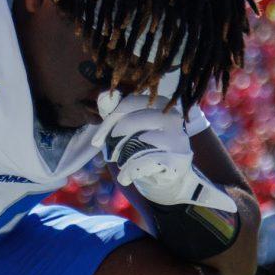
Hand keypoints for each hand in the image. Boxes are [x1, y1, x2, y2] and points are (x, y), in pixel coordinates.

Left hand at [92, 93, 236, 210]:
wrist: (169, 177)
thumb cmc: (145, 149)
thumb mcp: (131, 129)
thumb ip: (116, 114)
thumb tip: (103, 96)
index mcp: (160, 103)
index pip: (129, 103)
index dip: (108, 121)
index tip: (96, 140)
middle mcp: (171, 116)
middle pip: (130, 122)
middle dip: (113, 141)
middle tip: (110, 155)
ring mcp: (177, 137)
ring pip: (136, 142)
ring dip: (123, 158)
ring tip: (122, 166)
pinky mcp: (177, 158)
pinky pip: (143, 162)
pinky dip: (129, 172)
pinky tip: (125, 178)